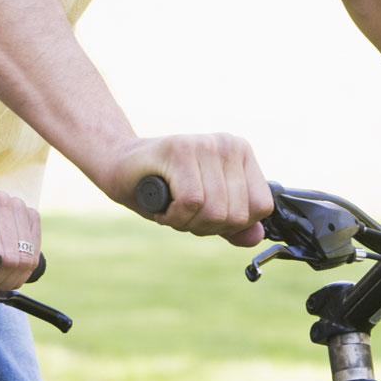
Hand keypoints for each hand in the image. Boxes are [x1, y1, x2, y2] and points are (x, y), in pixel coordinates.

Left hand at [0, 189, 41, 290]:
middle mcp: (0, 201)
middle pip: (13, 257)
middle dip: (4, 278)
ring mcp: (18, 206)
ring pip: (27, 256)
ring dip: (17, 274)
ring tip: (5, 278)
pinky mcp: (31, 213)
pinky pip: (36, 247)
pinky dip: (28, 263)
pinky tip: (16, 266)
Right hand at [103, 133, 272, 246]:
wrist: (119, 166)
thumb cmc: (165, 188)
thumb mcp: (206, 210)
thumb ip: (234, 224)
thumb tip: (256, 237)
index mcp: (242, 153)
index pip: (260, 207)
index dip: (231, 224)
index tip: (205, 213)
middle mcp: (228, 144)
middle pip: (237, 214)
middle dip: (206, 226)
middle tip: (182, 212)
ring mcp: (205, 144)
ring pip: (215, 211)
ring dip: (187, 223)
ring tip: (171, 207)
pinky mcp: (181, 149)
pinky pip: (191, 202)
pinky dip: (174, 216)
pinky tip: (163, 205)